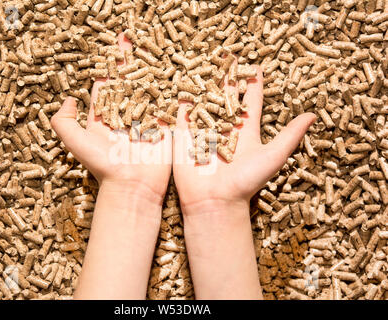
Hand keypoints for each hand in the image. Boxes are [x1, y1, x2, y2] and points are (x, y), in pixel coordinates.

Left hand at [52, 34, 170, 298]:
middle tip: (140, 40)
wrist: (133, 187)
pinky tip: (178, 70)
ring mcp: (147, 120)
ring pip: (151, 90)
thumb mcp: (76, 144)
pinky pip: (168, 104)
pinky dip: (173, 88)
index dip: (111, 67)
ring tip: (160, 49)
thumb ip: (64, 122)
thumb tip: (68, 100)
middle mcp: (127, 116)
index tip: (115, 48)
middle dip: (135, 62)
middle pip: (131, 83)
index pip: (108, 85)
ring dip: (155, 70)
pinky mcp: (164, 127)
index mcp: (106, 117)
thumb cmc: (105, 167)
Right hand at [173, 63, 316, 213]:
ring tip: (204, 64)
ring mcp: (204, 133)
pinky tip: (181, 85)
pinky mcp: (185, 139)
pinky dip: (182, 102)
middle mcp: (225, 129)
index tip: (256, 66)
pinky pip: (183, 117)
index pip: (250, 101)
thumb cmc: (245, 182)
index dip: (253, 83)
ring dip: (205, 85)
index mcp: (245, 131)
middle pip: (226, 97)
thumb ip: (290, 135)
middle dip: (226, 78)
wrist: (215, 202)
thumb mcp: (273, 156)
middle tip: (228, 57)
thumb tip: (313, 115)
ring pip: (205, 103)